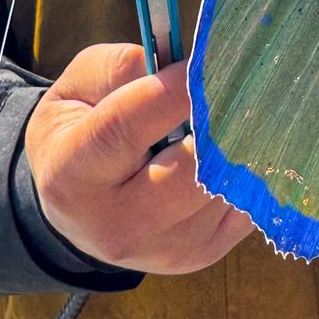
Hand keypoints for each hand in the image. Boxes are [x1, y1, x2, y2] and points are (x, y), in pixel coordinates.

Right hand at [24, 42, 252, 272]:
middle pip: (188, 171)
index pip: (129, 127)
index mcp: (71, 174)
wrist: (78, 207)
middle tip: (234, 87)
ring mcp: (161, 249)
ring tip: (235, 116)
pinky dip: (247, 174)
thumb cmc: (80, 133)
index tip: (202, 62)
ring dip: (238, 146)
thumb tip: (182, 65)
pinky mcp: (198, 256)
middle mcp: (114, 224)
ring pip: (223, 189)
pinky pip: (243, 208)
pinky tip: (235, 149)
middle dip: (217, 123)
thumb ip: (121, 68)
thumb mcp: (77, 89)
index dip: (173, 90)